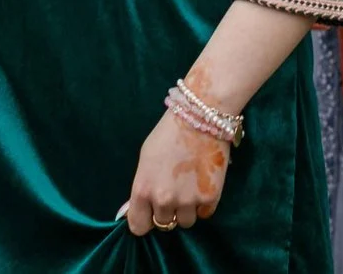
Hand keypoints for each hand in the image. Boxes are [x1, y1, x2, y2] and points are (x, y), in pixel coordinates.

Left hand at [120, 110, 229, 234]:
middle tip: (173, 189)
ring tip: (189, 186)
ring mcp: (188, 201)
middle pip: (164, 224)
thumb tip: (132, 212)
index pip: (138, 226)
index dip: (144, 220)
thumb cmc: (168, 134)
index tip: (149, 213)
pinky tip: (202, 184)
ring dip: (186, 209)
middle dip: (167, 210)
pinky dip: (203, 204)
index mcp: (143, 189)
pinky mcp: (210, 198)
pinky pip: (204, 214)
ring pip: (185, 222)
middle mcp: (164, 199)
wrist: (200, 117)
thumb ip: (141, 188)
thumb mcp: (145, 159)